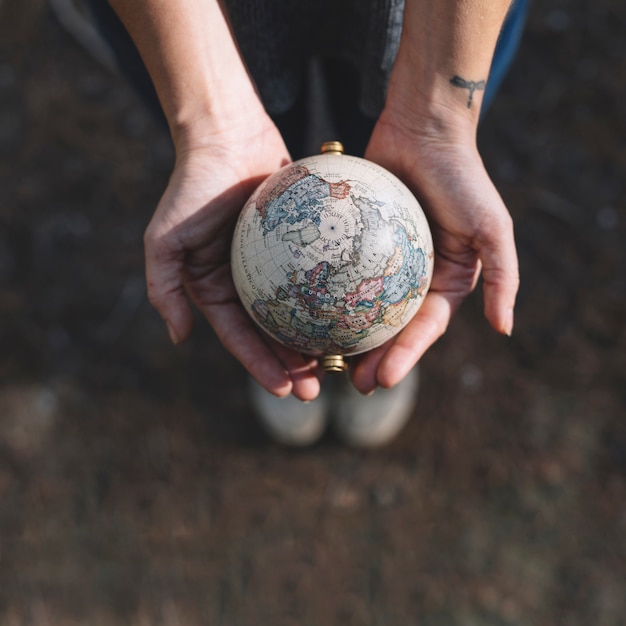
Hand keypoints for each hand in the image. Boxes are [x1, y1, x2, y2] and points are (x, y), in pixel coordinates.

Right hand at [144, 117, 322, 399]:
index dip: (260, 367)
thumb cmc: (193, 187)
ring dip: (314, 341)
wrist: (227, 135)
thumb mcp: (166, 239)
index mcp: (215, 288)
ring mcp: (273, 266)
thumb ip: (165, 288)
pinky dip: (331, 299)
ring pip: (297, 312)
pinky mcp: (299, 244)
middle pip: (271, 334)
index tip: (286, 391)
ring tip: (338, 364)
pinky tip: (351, 317)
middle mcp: (244, 283)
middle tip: (317, 389)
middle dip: (292, 366)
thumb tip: (178, 338)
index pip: (239, 338)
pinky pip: (318, 277)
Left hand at [351, 111, 518, 392]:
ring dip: (348, 337)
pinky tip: (306, 315)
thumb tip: (505, 330)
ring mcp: (384, 264)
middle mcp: (415, 279)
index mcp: (446, 282)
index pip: (424, 329)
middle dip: (374, 359)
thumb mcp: (492, 227)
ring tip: (324, 361)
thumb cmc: (461, 177)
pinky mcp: (357, 246)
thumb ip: (504, 277)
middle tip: (350, 382)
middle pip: (391, 328)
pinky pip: (341, 276)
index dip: (405, 357)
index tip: (381, 379)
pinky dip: (328, 298)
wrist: (423, 130)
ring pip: (363, 308)